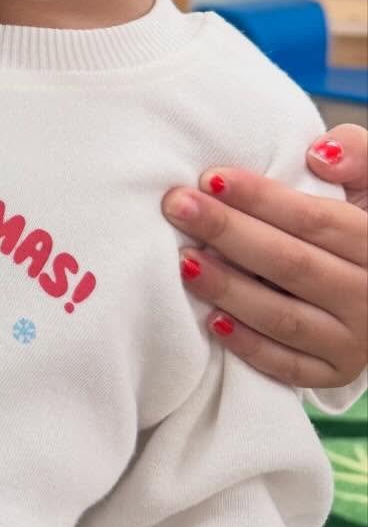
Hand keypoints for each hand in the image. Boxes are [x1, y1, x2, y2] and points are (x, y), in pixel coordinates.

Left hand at [163, 125, 367, 388]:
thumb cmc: (352, 222)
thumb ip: (358, 153)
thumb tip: (318, 154)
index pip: (316, 220)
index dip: (261, 198)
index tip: (210, 178)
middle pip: (291, 264)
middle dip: (228, 232)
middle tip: (177, 206)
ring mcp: (353, 341)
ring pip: (283, 317)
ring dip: (229, 288)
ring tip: (182, 260)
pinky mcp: (332, 372)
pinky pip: (286, 365)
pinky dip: (248, 345)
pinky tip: (210, 320)